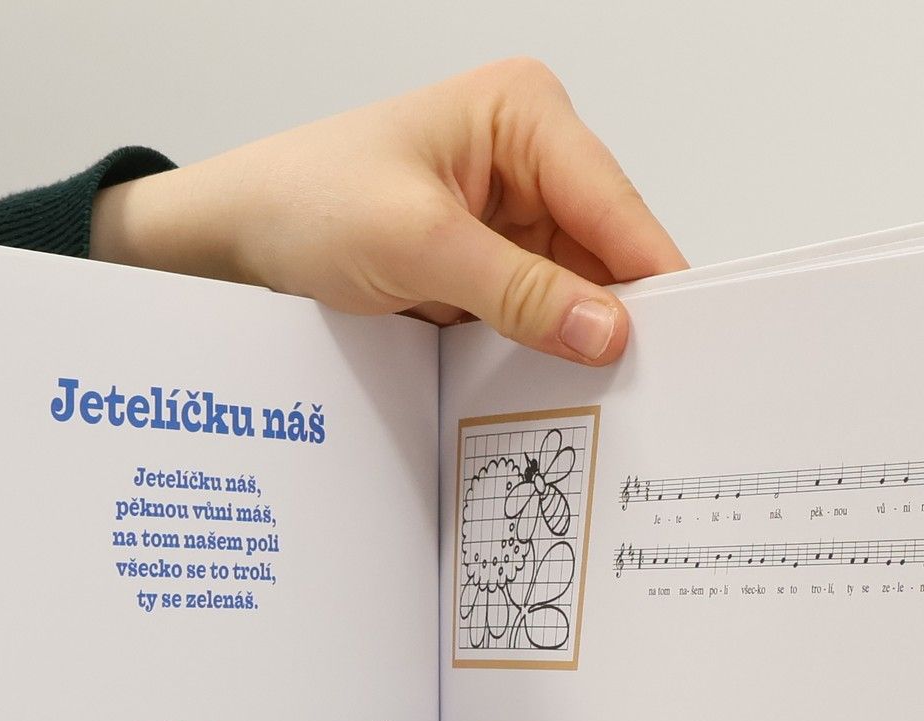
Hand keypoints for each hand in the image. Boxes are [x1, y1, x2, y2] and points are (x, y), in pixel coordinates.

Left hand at [91, 59, 686, 364]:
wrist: (235, 237)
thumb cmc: (307, 202)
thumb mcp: (418, 246)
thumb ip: (520, 292)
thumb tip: (609, 331)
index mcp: (524, 114)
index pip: (614, 204)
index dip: (651, 279)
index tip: (688, 348)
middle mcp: (529, 156)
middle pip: (606, 252)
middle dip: (616, 318)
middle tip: (648, 396)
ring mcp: (510, 214)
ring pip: (575, 292)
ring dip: (576, 344)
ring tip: (602, 404)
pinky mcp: (486, 263)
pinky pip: (535, 314)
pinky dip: (540, 351)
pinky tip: (552, 391)